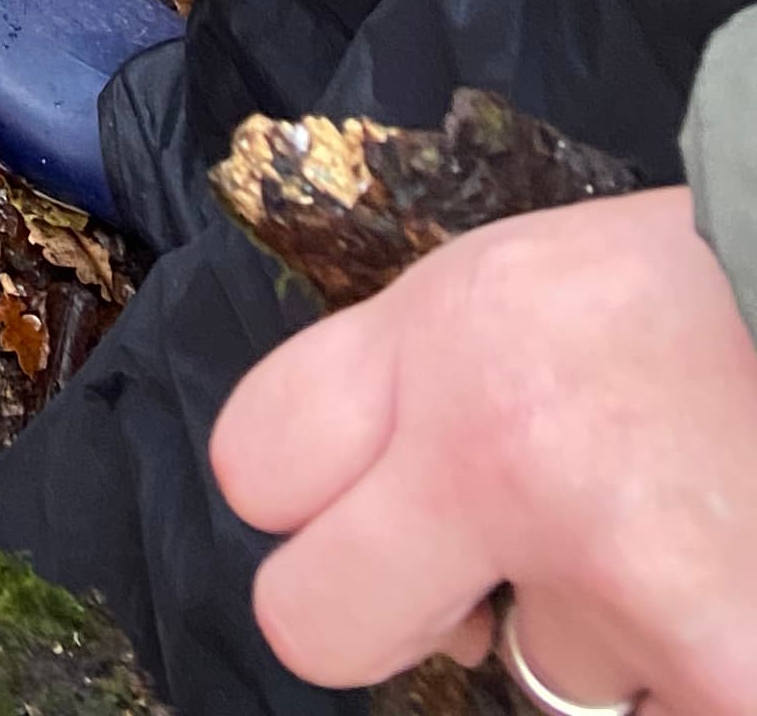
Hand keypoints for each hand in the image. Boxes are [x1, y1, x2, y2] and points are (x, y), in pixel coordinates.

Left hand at [212, 185, 756, 715]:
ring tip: (670, 529)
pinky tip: (724, 581)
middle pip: (318, 627)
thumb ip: (395, 393)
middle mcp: (512, 465)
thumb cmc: (672, 306)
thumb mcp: (498, 286)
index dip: (300, 497)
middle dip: (383, 614)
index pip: (252, 471)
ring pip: (534, 681)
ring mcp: (624, 594)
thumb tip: (341, 536)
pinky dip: (686, 677)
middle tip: (485, 571)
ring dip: (590, 633)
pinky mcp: (729, 683)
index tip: (362, 501)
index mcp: (447, 345)